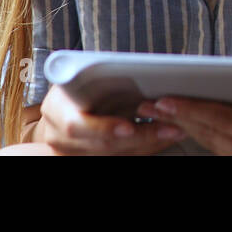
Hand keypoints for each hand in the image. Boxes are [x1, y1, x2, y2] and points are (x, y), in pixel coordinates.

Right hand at [32, 85, 184, 154]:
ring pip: (115, 155)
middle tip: (171, 127)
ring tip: (175, 130)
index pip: (76, 126)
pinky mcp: (85, 160)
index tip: (129, 127)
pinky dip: (144, 149)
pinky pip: (121, 158)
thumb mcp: (81, 76)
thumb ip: (98, 76)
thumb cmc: (77, 84)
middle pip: (103, 146)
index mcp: (56, 110)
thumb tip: (135, 70)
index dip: (104, 128)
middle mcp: (58, 138)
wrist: (63, 106)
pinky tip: (163, 138)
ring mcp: (70, 154)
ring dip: (149, 144)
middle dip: (141, 137)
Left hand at [137, 69, 231, 154]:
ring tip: (158, 112)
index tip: (168, 98)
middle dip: (178, 118)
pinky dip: (201, 139)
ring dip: (184, 129)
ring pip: (211, 147)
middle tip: (147, 103)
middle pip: (209, 135)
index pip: (225, 121)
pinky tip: (187, 126)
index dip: (194, 109)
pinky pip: (221, 153)